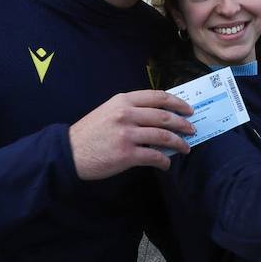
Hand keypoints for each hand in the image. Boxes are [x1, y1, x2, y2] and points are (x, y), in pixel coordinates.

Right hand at [69, 91, 194, 177]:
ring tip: (185, 148)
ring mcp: (127, 134)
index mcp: (123, 101)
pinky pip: (154, 157)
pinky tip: (166, 165)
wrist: (69, 152)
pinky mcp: (126, 154)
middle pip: (164, 116)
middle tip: (192, 129)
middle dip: (183, 123)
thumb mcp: (108, 111)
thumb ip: (130, 110)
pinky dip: (164, 161)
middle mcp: (126, 114)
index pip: (158, 96)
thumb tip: (159, 117)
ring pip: (163, 136)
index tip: (188, 109)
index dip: (177, 103)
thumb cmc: (89, 133)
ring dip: (179, 143)